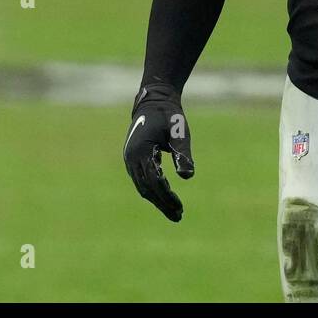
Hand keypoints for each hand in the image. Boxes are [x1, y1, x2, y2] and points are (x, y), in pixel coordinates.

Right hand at [123, 84, 194, 221]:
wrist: (153, 101)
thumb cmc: (169, 116)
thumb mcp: (179, 132)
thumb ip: (182, 154)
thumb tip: (188, 177)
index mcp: (141, 151)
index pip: (155, 182)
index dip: (167, 197)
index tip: (180, 208)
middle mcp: (131, 158)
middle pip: (147, 189)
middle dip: (162, 204)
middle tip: (179, 216)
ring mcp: (129, 159)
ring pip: (142, 186)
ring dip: (157, 200)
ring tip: (174, 212)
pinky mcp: (132, 159)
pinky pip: (141, 180)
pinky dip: (153, 191)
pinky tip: (165, 197)